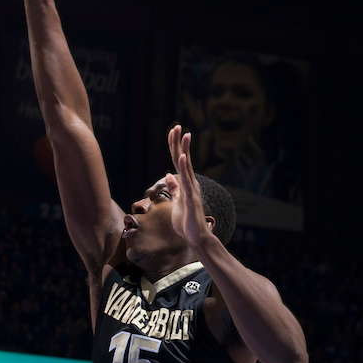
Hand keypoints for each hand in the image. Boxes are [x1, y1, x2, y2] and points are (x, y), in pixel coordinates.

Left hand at [166, 124, 212, 248]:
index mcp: (186, 183)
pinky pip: (186, 181)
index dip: (174, 146)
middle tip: (177, 126)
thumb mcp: (177, 201)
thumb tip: (168, 176)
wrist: (195, 237)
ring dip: (184, 150)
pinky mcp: (191, 199)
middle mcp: (191, 183)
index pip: (178, 161)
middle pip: (183, 159)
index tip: (172, 131)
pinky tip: (181, 157)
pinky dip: (183, 168)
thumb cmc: (186, 221)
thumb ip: (174, 188)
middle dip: (179, 142)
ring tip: (183, 135)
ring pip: (187, 167)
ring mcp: (192, 190)